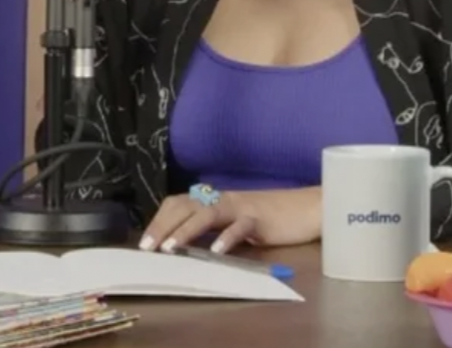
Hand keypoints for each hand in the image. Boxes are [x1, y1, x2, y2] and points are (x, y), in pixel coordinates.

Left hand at [140, 186, 322, 254]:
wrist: (307, 208)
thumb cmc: (269, 218)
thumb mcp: (233, 223)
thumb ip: (211, 229)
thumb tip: (182, 244)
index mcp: (214, 200)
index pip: (178, 203)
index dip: (159, 220)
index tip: (144, 242)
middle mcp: (223, 200)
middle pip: (185, 206)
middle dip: (162, 226)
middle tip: (146, 248)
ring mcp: (241, 207)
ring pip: (207, 213)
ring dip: (186, 230)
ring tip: (170, 249)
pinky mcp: (261, 219)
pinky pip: (241, 226)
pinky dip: (227, 238)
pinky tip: (216, 251)